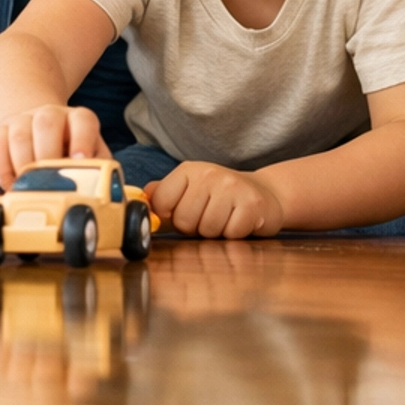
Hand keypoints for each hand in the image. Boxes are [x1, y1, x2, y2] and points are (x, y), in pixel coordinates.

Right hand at [0, 104, 103, 188]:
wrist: (39, 135)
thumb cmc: (70, 154)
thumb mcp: (91, 158)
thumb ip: (98, 171)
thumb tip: (102, 197)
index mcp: (78, 119)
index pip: (83, 121)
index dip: (82, 139)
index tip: (80, 160)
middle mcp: (51, 115)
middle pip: (47, 123)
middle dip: (47, 155)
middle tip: (48, 183)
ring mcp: (23, 120)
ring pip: (19, 135)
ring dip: (22, 166)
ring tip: (27, 192)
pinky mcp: (0, 131)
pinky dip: (1, 169)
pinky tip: (9, 187)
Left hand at [148, 161, 284, 239]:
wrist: (266, 195)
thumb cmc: (221, 198)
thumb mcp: (190, 190)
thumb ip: (162, 195)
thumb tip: (138, 200)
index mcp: (188, 170)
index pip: (161, 203)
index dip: (172, 216)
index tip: (187, 211)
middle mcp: (209, 174)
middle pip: (184, 220)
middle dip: (195, 227)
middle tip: (210, 216)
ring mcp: (232, 188)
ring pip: (207, 229)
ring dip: (216, 232)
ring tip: (226, 218)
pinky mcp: (251, 204)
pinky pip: (230, 233)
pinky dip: (235, 234)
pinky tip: (240, 221)